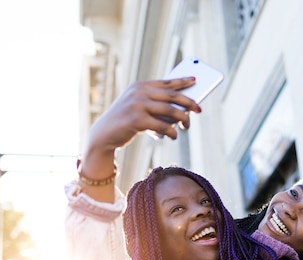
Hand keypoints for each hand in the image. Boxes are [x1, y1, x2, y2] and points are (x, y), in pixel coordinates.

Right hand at [77, 77, 201, 201]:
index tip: (195, 80)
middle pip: (172, 95)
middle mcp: (139, 92)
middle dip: (189, 102)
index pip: (166, 82)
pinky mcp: (137, 119)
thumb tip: (182, 110)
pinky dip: (171, 132)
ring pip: (170, 110)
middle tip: (199, 109)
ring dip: (183, 119)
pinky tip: (174, 136)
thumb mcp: (138, 109)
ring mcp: (137, 105)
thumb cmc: (125, 123)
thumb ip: (156, 106)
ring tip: (186, 126)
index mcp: (140, 86)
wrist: (103, 135)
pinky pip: (162, 126)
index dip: (182, 81)